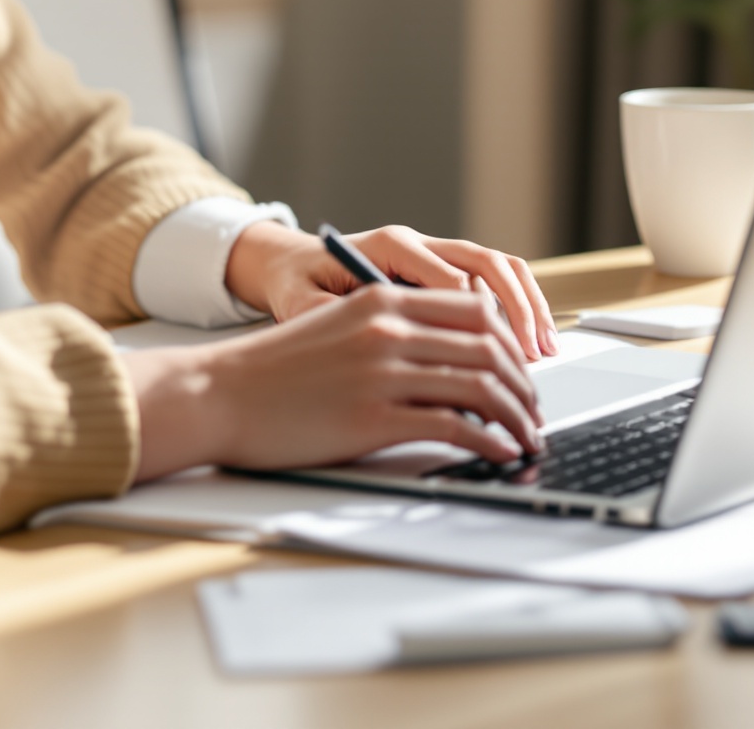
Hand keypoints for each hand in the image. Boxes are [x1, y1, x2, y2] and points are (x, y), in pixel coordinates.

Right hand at [124, 285, 544, 480]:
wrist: (221, 394)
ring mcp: (383, 372)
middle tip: (532, 410)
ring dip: (516, 416)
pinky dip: (489, 442)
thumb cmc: (275, 371)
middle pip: (489, 346)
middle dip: (524, 383)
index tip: (521, 370)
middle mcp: (388, 328)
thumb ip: (394, 331)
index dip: (512, 342)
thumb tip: (453, 361)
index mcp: (381, 299)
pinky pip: (455, 427)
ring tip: (525, 437)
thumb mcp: (339, 327)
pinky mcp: (374, 418)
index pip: (476, 309)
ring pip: (482, 386)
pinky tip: (497, 453)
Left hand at [223, 220, 558, 358]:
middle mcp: (418, 243)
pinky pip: (492, 279)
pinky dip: (518, 305)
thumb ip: (330, 320)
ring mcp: (434, 253)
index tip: (495, 358)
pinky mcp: (442, 269)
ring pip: (499, 266)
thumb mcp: (302, 304)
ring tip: (546, 348)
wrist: (293, 265)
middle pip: (486, 263)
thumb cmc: (298, 285)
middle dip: (517, 307)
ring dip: (527, 304)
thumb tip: (363, 341)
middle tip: (535, 352)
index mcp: (389, 246)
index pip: (449, 278)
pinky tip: (530, 342)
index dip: (477, 320)